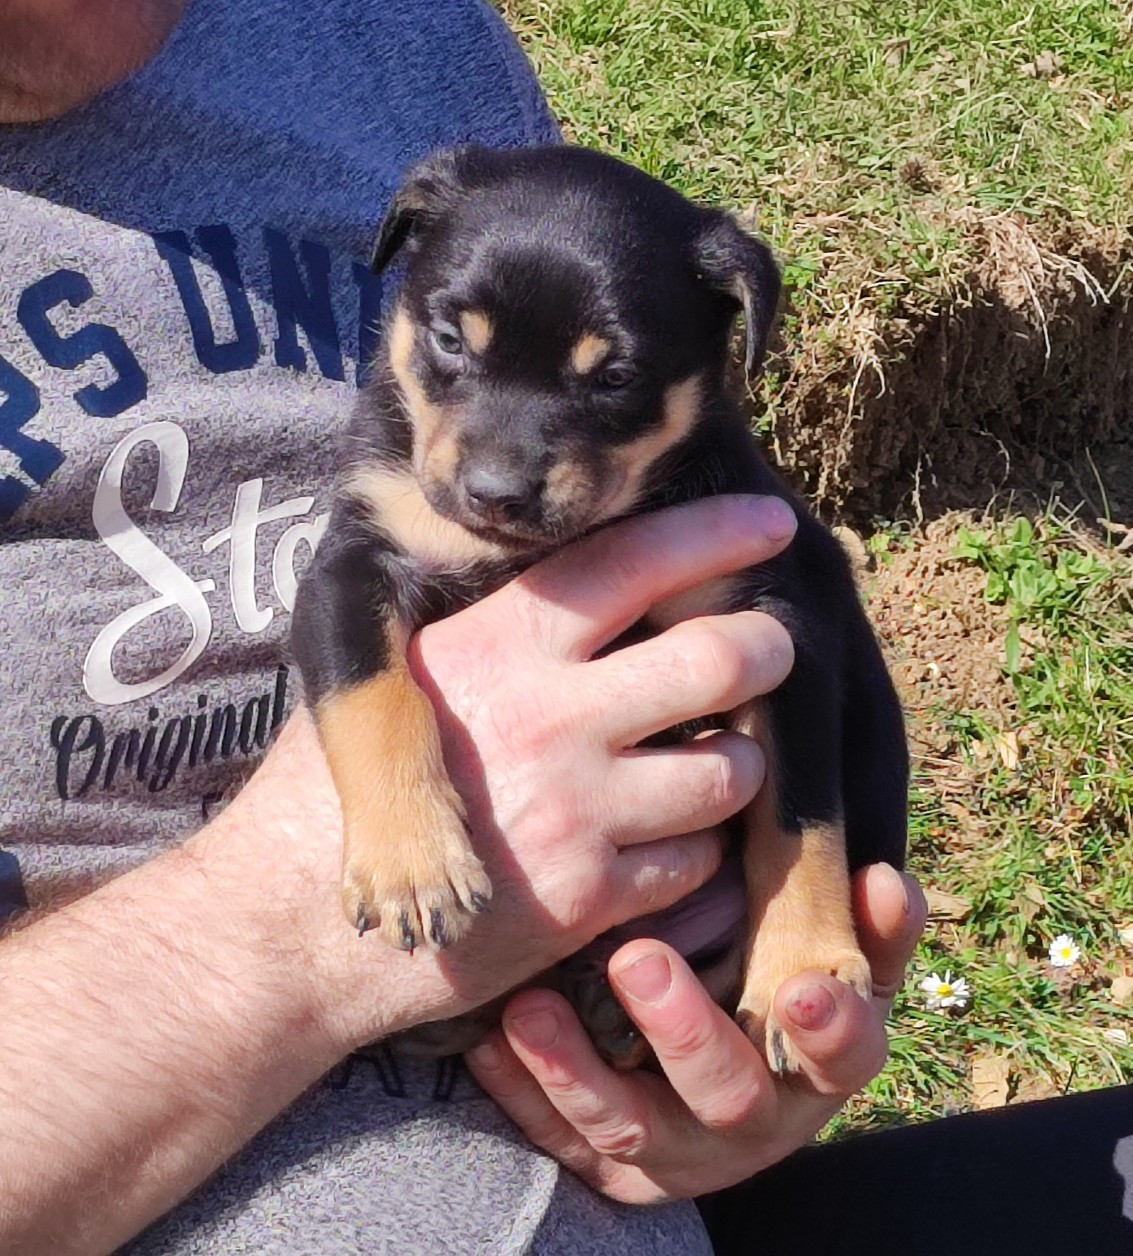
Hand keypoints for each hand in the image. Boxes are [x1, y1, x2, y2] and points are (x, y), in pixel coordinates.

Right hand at [245, 495, 799, 1050]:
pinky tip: (665, 846)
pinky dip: (699, 854)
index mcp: (499, 647)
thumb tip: (604, 587)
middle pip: (714, 657)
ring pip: (730, 768)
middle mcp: (548, 717)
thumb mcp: (398, 675)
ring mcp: (576, 810)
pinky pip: (699, 863)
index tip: (771, 523)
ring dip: (737, 763)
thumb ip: (500, 631)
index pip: (629, 563)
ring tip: (714, 761)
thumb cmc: (339, 785)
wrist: (300, 922)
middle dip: (766, 647)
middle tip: (773, 648)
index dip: (713, 534)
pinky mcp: (590, 899)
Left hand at [466, 862, 926, 1201]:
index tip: (804, 983)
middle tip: (638, 961)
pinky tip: (489, 1042)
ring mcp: (680, 1150)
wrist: (707, 1066)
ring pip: (631, 1128)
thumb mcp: (825, 953)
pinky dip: (524, 1092)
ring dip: (578, 1070)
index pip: (842, 1055)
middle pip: (727, 1094)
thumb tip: (886, 880)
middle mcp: (754, 1118)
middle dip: (684, 1031)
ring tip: (530, 1009)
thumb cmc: (775, 981)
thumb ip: (862, 921)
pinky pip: (563, 1139)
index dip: (829, 1027)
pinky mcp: (613, 1165)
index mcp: (817, 1065)